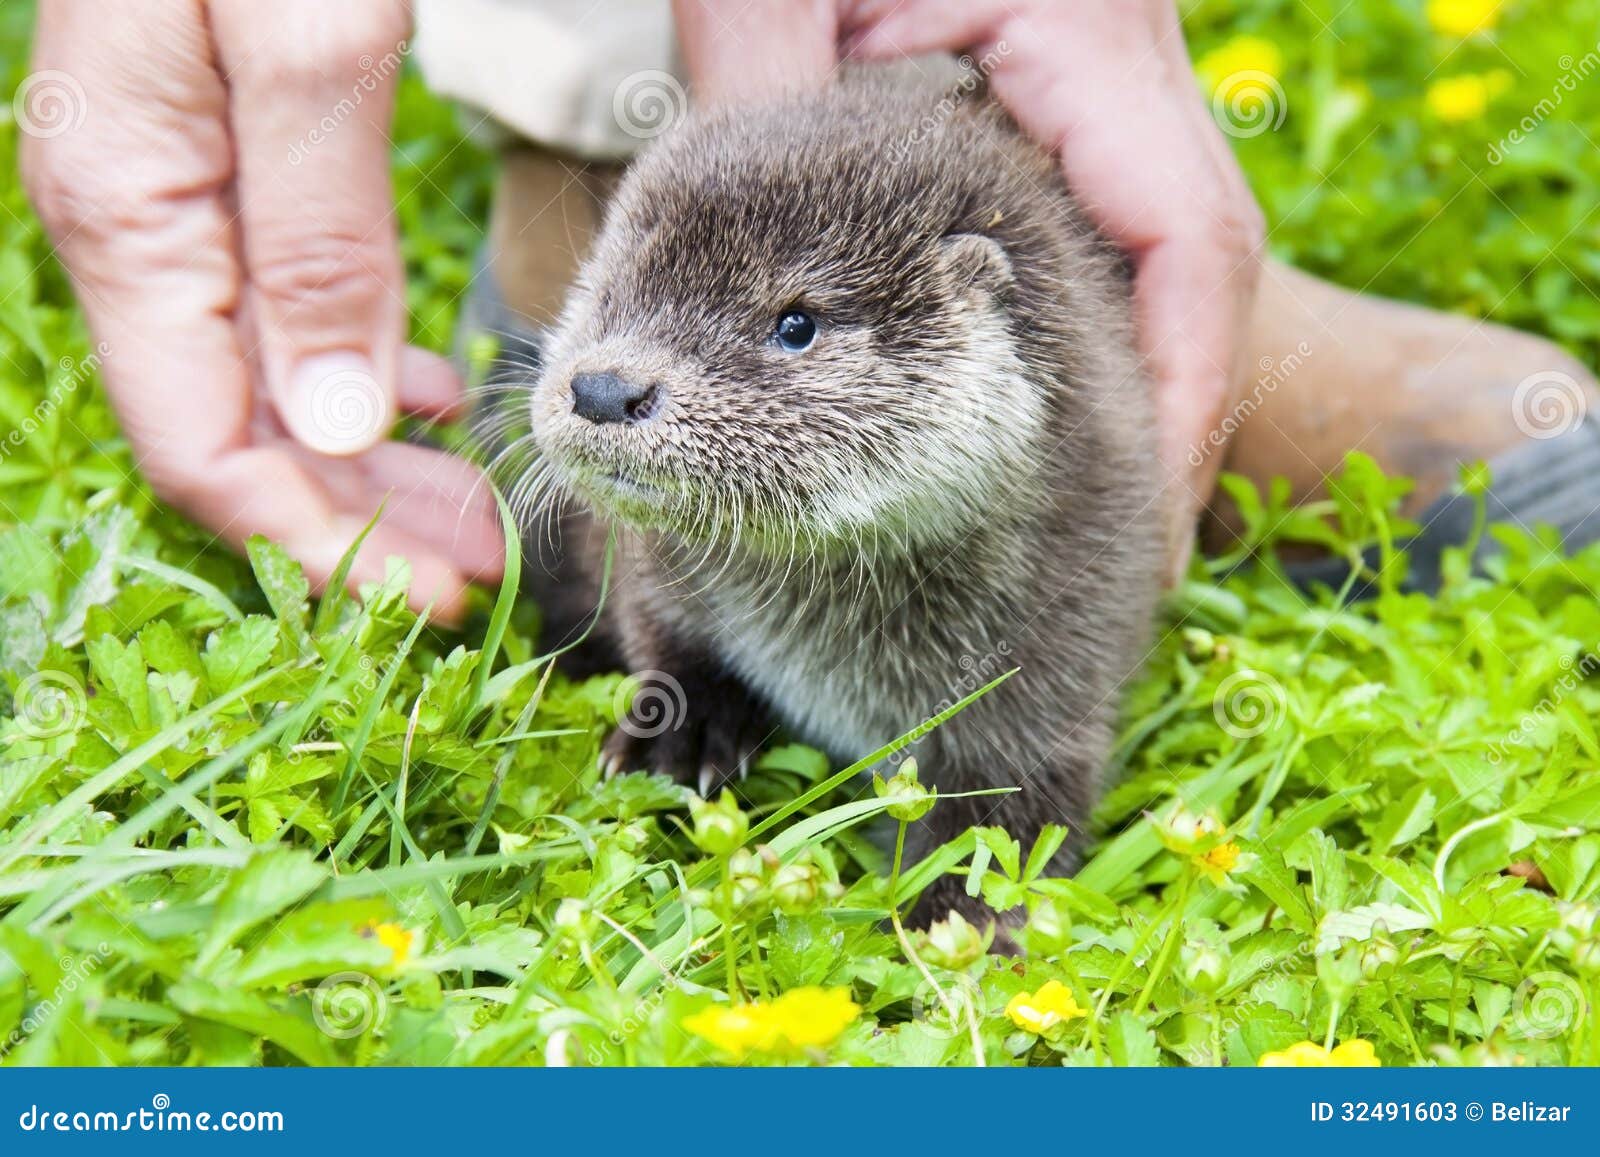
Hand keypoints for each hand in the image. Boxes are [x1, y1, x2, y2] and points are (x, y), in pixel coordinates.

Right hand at [21, 0, 503, 620]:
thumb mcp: (305, 38)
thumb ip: (313, 228)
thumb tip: (332, 422)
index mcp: (135, 201)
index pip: (203, 441)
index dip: (319, 541)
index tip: (441, 593)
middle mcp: (148, 214)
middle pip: (245, 429)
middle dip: (361, 519)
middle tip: (490, 568)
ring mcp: (197, 189)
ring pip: (276, 379)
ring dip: (374, 464)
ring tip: (479, 508)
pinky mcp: (254, 155)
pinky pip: (294, 307)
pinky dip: (367, 375)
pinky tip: (431, 397)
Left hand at [674, 0, 1264, 578]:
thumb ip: (759, 102)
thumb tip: (731, 274)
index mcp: (1088, 34)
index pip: (1189, 246)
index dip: (1182, 402)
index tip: (1143, 528)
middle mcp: (1119, 65)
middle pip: (1192, 271)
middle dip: (1164, 416)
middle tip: (1106, 551)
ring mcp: (1092, 77)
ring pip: (1147, 253)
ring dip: (1125, 377)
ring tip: (1071, 502)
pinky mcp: (1045, 86)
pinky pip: (1086, 220)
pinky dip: (1069, 315)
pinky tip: (1017, 388)